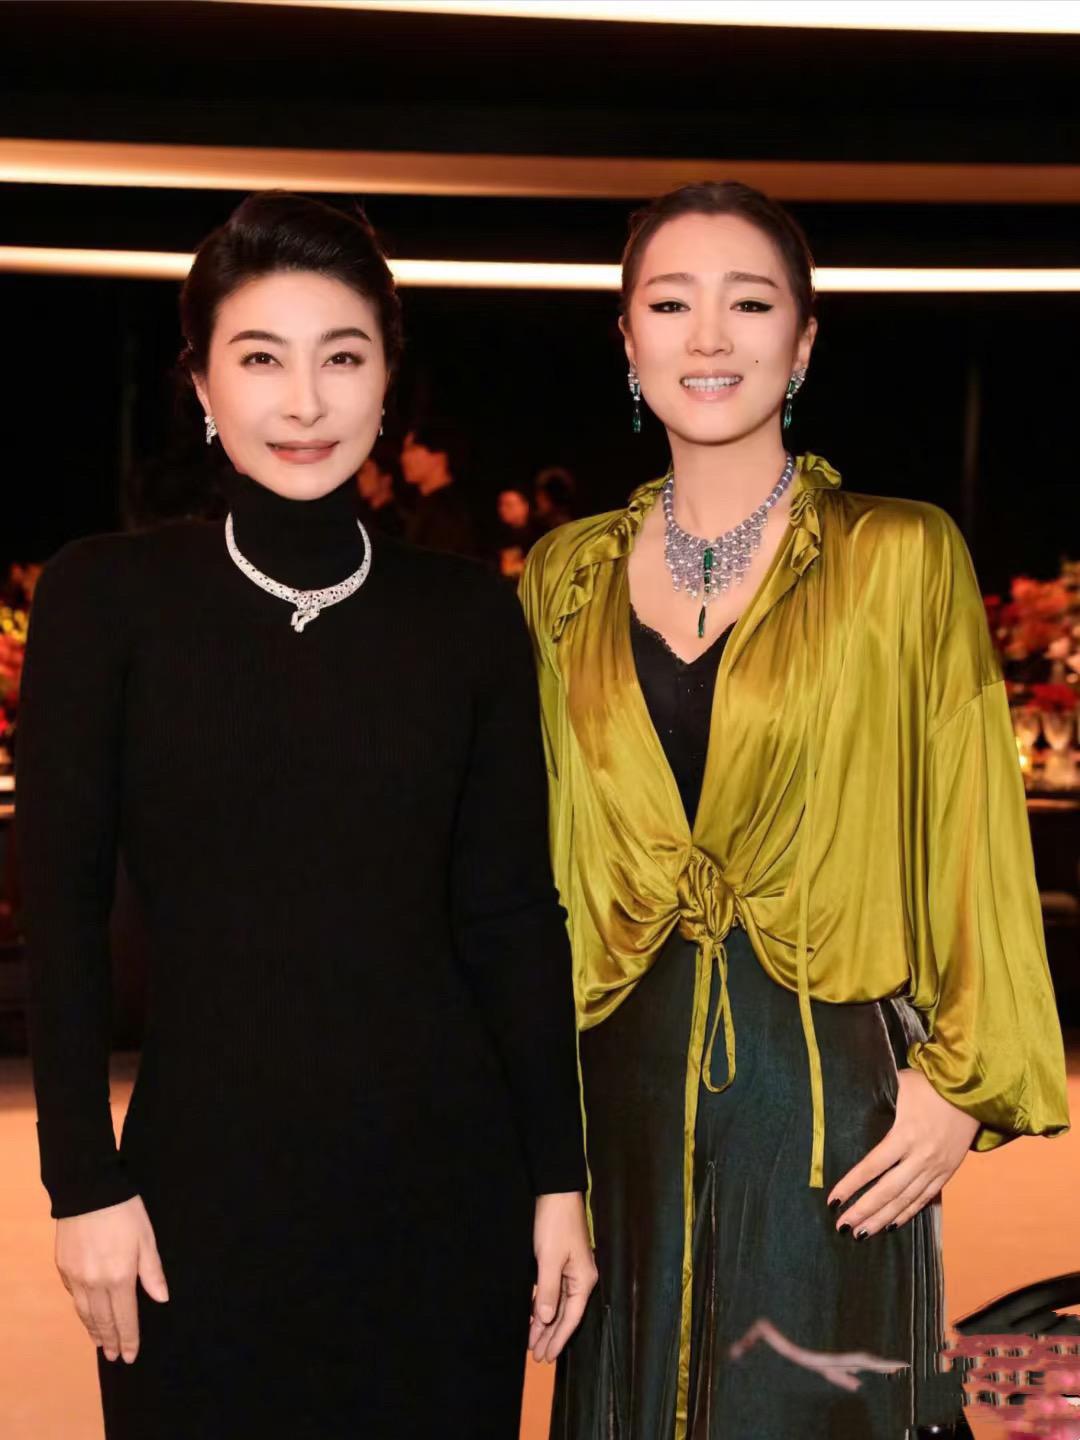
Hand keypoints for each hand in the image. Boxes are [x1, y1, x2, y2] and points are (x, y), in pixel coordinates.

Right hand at [55, 1194, 168, 1363]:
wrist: (89, 1190)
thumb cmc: (124, 1211)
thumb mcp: (147, 1238)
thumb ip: (152, 1272)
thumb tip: (162, 1299)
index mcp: (119, 1277)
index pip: (125, 1318)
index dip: (129, 1339)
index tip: (131, 1356)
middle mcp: (95, 1283)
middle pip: (103, 1321)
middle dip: (110, 1341)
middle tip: (114, 1357)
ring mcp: (76, 1277)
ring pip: (85, 1313)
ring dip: (94, 1330)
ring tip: (100, 1343)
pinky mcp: (63, 1267)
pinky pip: (73, 1296)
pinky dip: (81, 1310)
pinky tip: (86, 1314)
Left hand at [528, 1191, 596, 1363]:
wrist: (555, 1191)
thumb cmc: (555, 1223)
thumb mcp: (549, 1259)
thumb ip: (548, 1291)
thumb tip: (547, 1320)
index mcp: (583, 1279)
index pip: (571, 1317)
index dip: (558, 1339)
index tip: (547, 1357)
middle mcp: (580, 1277)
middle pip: (565, 1314)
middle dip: (551, 1336)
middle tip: (537, 1357)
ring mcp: (570, 1269)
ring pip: (558, 1303)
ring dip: (545, 1323)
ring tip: (532, 1342)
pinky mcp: (560, 1261)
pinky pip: (552, 1291)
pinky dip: (543, 1304)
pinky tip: (533, 1315)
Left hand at [827, 1069, 979, 1238]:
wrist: (973, 1093)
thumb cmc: (930, 1085)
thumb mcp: (900, 1084)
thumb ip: (878, 1096)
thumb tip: (849, 1099)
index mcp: (905, 1134)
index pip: (873, 1166)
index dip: (852, 1185)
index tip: (834, 1200)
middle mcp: (920, 1156)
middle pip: (887, 1190)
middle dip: (863, 1210)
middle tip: (842, 1226)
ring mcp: (935, 1168)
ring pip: (905, 1200)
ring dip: (882, 1218)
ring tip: (861, 1233)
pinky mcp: (947, 1172)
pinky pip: (925, 1198)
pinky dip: (907, 1213)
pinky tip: (891, 1224)